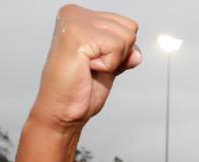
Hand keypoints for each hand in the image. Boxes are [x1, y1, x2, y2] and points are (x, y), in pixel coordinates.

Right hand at [31, 4, 140, 127]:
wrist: (63, 111)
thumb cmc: (79, 90)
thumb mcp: (111, 65)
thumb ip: (124, 52)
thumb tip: (136, 53)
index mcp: (80, 16)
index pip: (128, 24)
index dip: (121, 51)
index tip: (97, 62)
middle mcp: (74, 13)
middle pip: (130, 28)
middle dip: (119, 54)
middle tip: (93, 67)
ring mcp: (73, 21)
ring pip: (126, 36)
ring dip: (113, 60)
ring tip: (89, 67)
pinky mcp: (76, 35)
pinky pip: (116, 47)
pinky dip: (108, 65)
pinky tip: (87, 68)